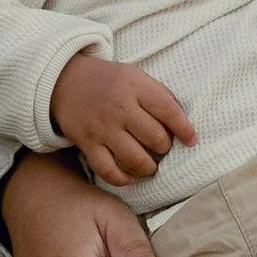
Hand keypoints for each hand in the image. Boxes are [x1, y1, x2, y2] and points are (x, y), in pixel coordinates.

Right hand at [51, 48, 197, 188]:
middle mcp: (120, 108)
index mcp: (135, 87)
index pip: (168, 111)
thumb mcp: (134, 76)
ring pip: (136, 159)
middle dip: (164, 148)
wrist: (64, 81)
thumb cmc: (107, 81)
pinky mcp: (87, 143)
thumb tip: (182, 123)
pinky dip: (123, 179)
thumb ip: (157, 95)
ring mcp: (102, 128)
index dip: (184, 129)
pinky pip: (109, 171)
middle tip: (161, 148)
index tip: (191, 140)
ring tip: (150, 166)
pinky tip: (130, 177)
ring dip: (149, 168)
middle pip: (155, 139)